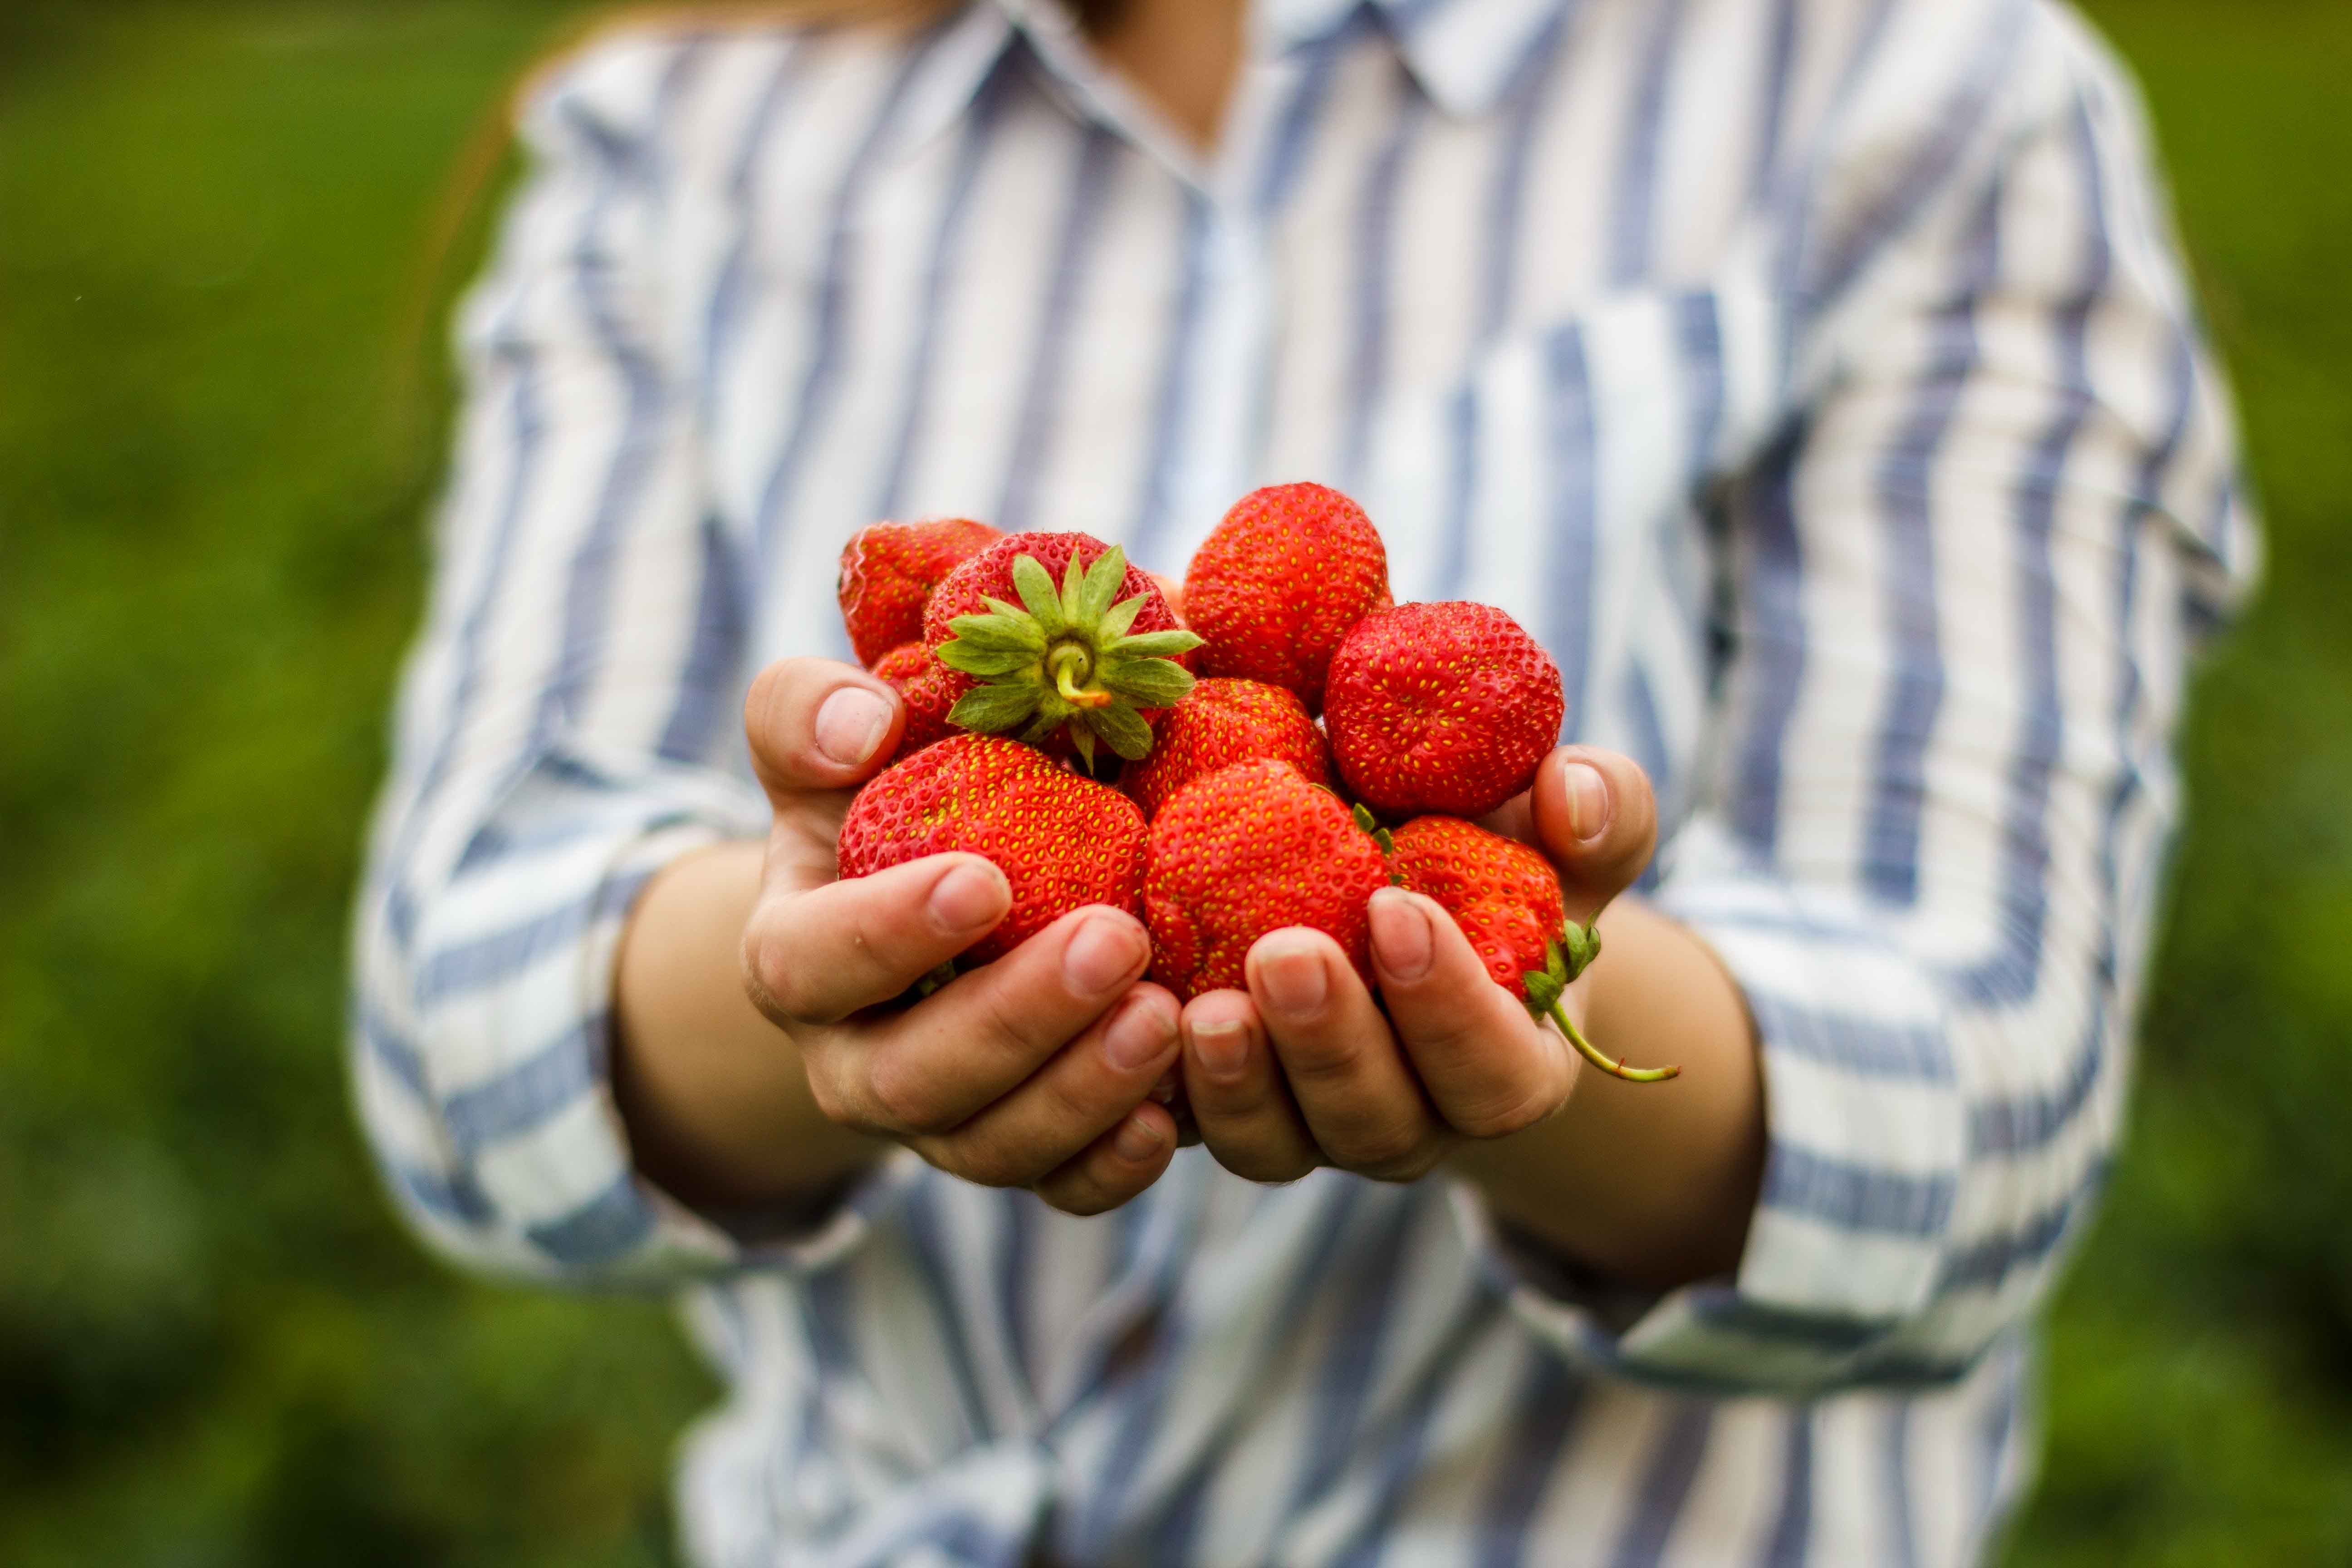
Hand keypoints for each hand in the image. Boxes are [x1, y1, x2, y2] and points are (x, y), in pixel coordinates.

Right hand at [738, 657, 1182, 1214]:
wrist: (919, 898)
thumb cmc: (874, 802)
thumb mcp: (825, 748)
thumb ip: (810, 716)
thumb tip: (860, 721)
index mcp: (796, 957)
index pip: (814, 962)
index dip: (890, 932)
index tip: (985, 880)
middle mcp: (853, 1062)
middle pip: (913, 1077)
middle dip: (1017, 1018)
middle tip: (1118, 940)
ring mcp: (937, 1122)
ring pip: (991, 1146)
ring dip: (1080, 1091)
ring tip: (1166, 1019)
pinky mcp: (1017, 1152)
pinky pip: (1058, 1189)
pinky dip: (1112, 1166)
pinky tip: (1172, 1117)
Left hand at [1175, 747, 1658, 1183]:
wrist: (1396, 891)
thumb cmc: (1492, 858)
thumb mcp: (1553, 831)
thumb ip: (1597, 808)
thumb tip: (1572, 792)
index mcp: (1508, 1066)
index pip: (1496, 1074)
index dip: (1451, 1009)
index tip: (1399, 909)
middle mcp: (1411, 1118)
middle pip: (1377, 1120)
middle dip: (1330, 1044)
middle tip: (1283, 954)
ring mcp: (1309, 1127)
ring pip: (1275, 1143)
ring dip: (1238, 1083)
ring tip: (1199, 1005)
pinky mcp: (1220, 1111)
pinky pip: (1186, 1134)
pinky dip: (1154, 1094)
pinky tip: (1126, 1024)